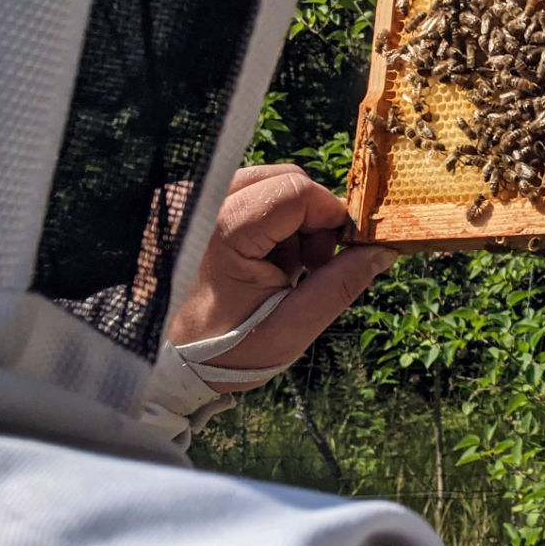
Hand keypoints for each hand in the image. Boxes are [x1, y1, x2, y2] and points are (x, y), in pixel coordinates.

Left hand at [169, 165, 397, 391]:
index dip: (332, 217)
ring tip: (280, 269)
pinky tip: (258, 261)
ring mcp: (186, 202)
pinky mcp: (184, 207)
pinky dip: (264, 221)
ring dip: (288, 220)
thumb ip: (340, 284)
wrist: (160, 366)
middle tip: (308, 266)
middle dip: (311, 218)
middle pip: (283, 178)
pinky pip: (243, 194)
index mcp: (221, 230)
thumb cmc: (223, 352)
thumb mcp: (291, 327)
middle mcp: (197, 202)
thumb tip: (384, 250)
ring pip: (265, 183)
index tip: (340, 254)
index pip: (297, 190)